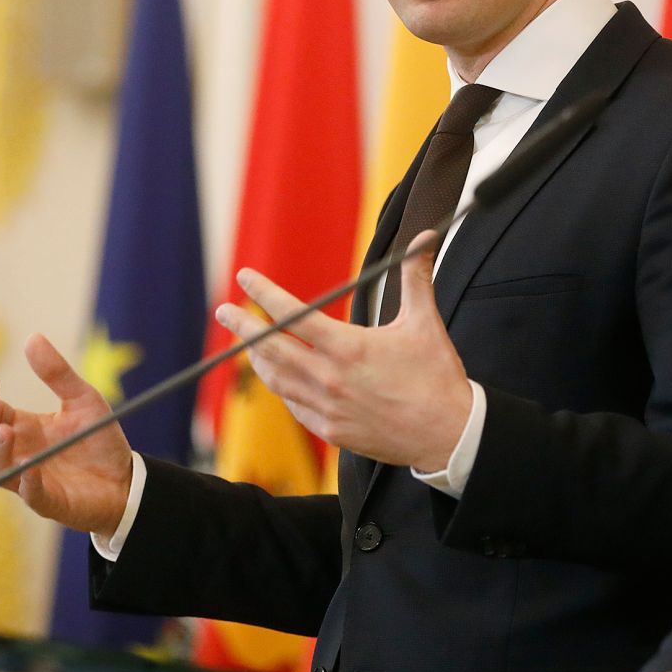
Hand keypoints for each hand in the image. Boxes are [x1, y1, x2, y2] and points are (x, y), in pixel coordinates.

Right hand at [0, 333, 133, 536]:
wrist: (126, 478)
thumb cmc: (98, 439)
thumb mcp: (83, 399)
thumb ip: (57, 373)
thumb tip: (32, 337)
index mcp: (25, 428)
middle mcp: (20, 454)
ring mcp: (30, 480)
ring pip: (0, 470)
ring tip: (6, 431)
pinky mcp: (49, 502)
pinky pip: (32, 496)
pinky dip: (28, 483)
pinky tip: (31, 469)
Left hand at [221, 232, 473, 470]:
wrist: (447, 434)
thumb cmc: (437, 376)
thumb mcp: (424, 322)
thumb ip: (415, 277)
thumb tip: (424, 238)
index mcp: (348, 348)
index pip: (292, 315)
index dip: (264, 294)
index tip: (245, 277)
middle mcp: (329, 379)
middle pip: (271, 349)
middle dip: (243, 327)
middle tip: (225, 311)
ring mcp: (327, 408)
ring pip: (277, 380)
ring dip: (258, 359)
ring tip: (245, 345)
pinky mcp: (332, 431)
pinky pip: (295, 406)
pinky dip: (283, 388)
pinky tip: (281, 378)